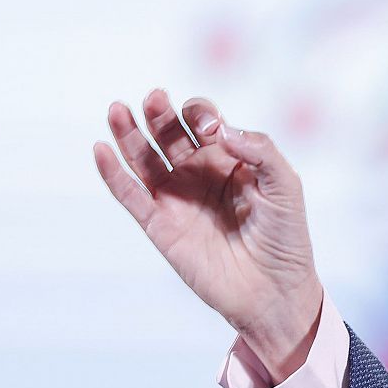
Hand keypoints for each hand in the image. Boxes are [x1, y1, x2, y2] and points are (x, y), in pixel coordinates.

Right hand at [94, 89, 323, 382]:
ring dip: (128, 134)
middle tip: (153, 98)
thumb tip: (219, 131)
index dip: (202, 116)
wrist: (273, 289)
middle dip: (160, 115)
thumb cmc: (285, 237)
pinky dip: (113, 174)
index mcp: (230, 160)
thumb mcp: (286, 186)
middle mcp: (199, 175)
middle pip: (170, 134)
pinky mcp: (160, 226)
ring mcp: (177, 199)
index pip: (204, 124)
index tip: (212, 130)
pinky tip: (101, 150)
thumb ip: (260, 150)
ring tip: (117, 109)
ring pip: (145, 160)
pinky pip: (130, 196)